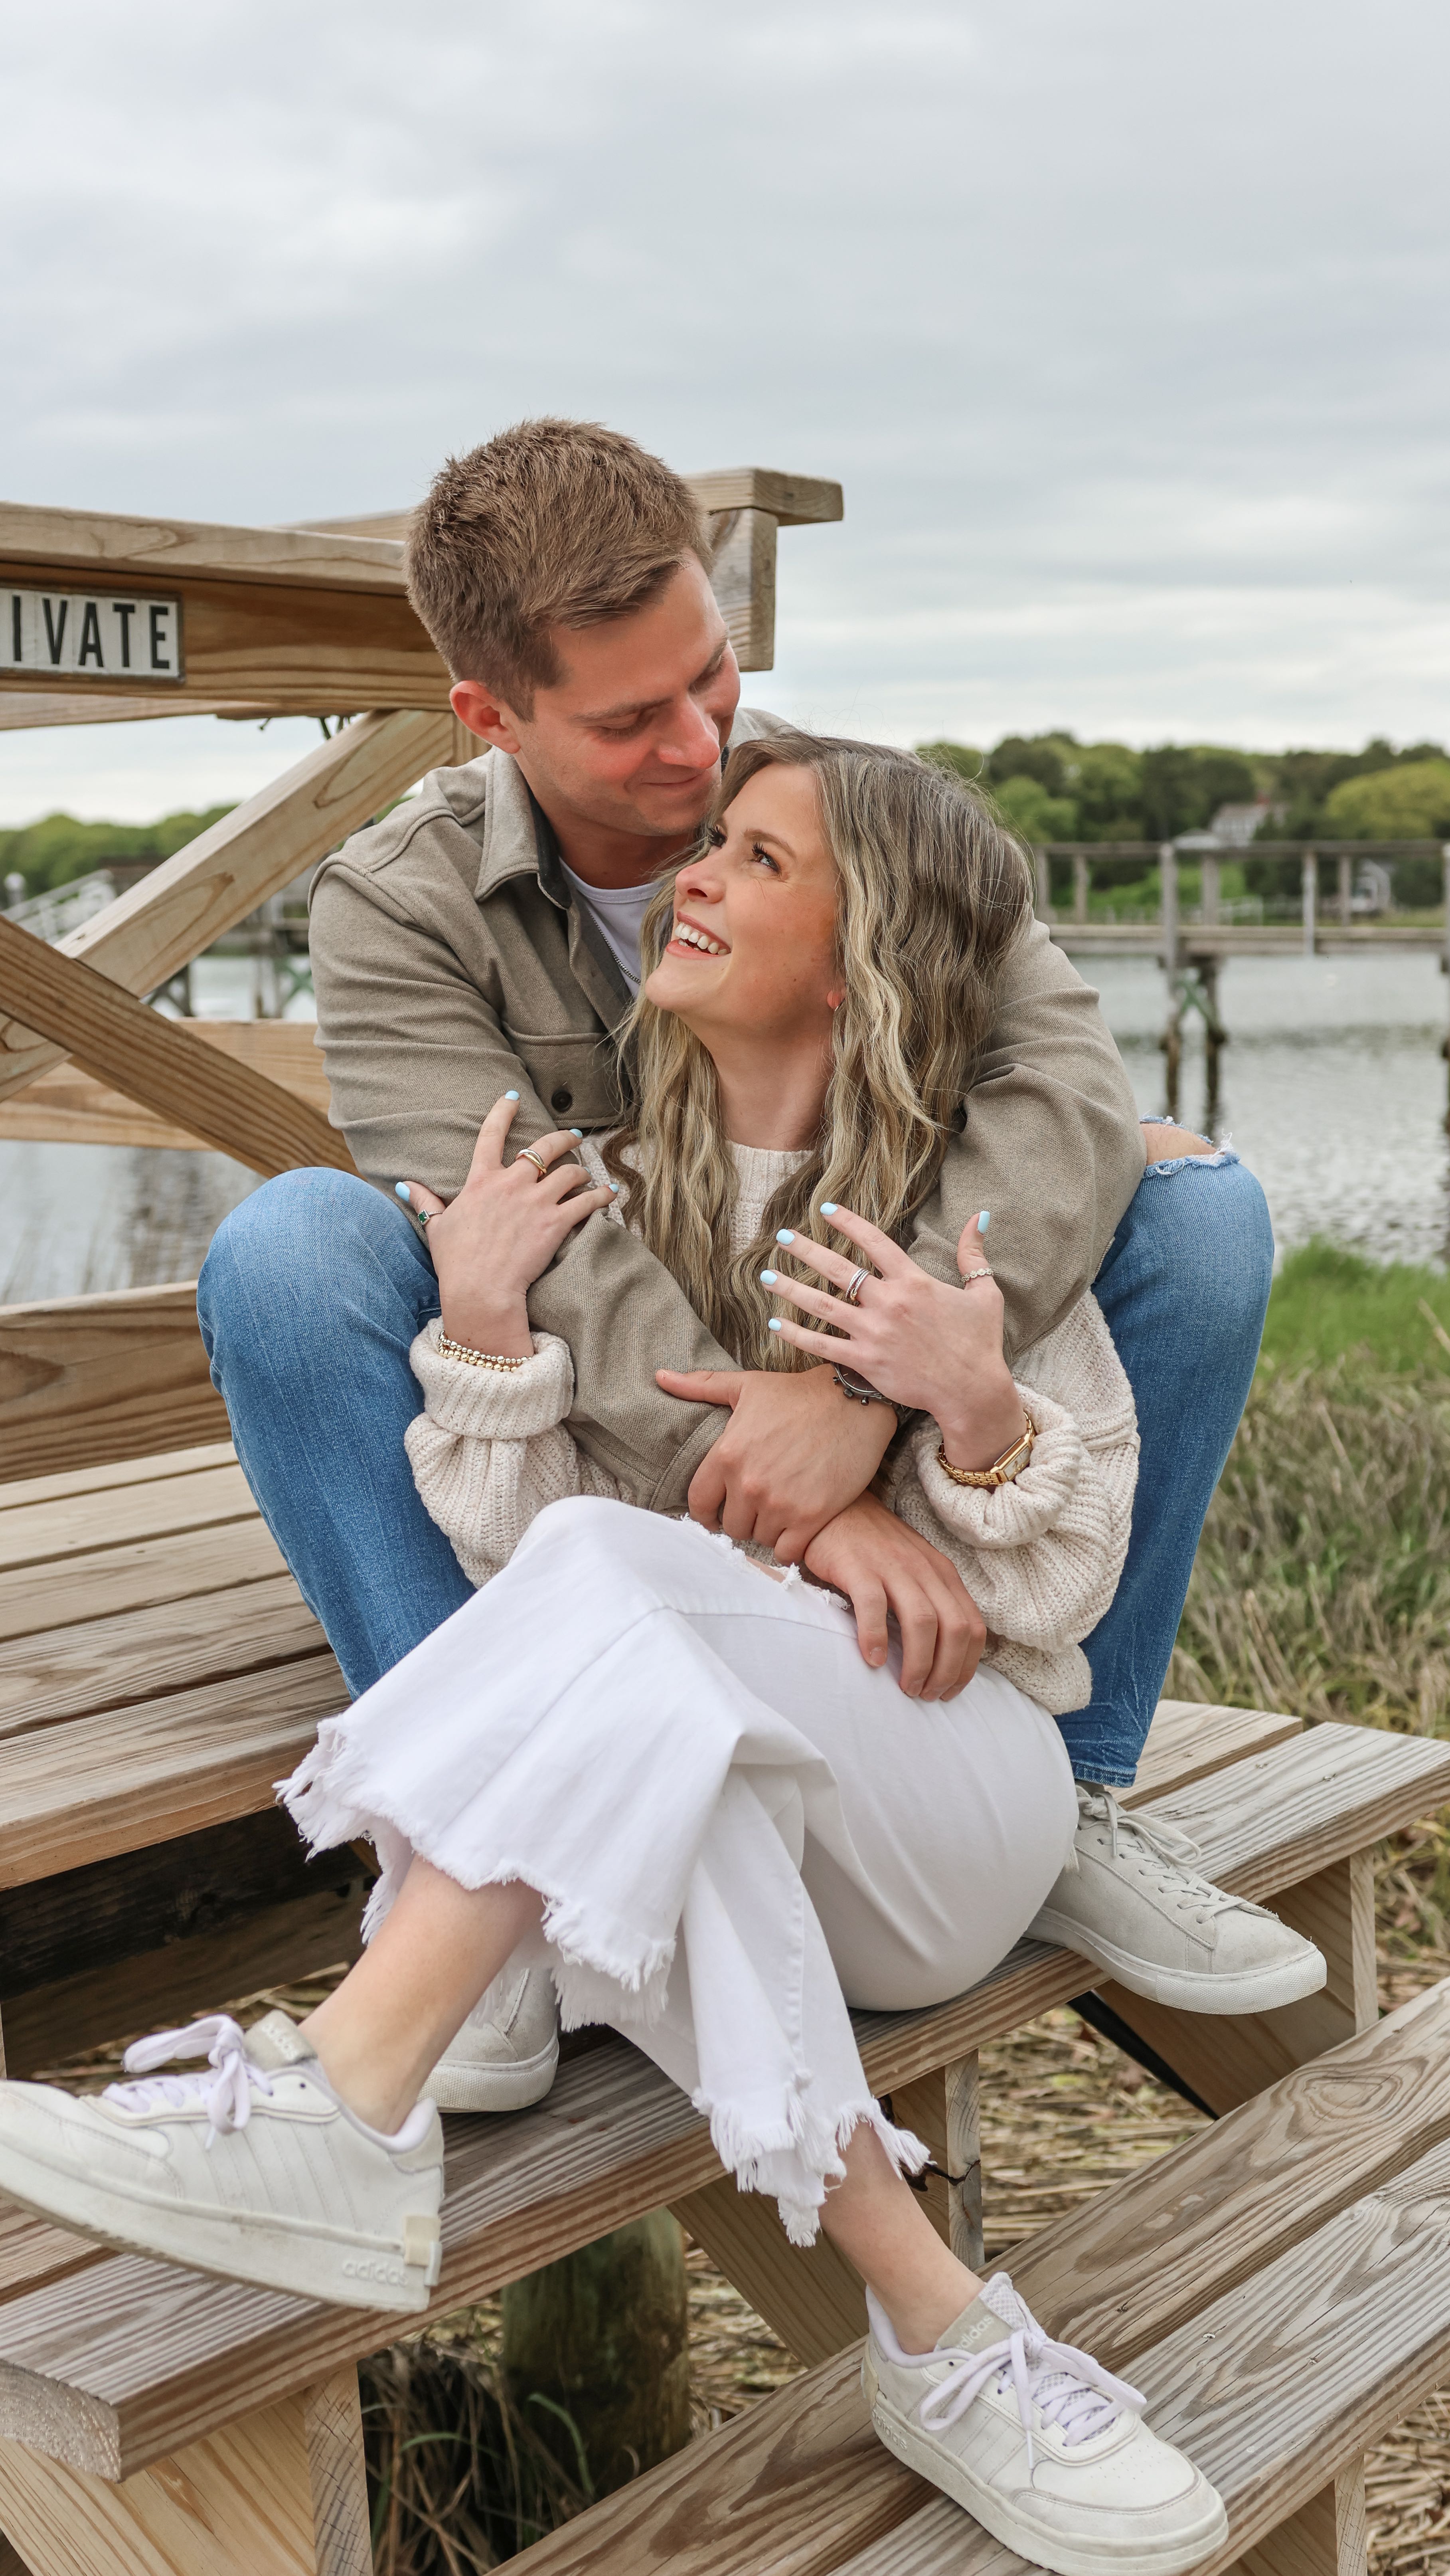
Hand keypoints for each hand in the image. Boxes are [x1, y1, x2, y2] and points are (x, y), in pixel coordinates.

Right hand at [400, 1094, 614, 1356]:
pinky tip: (610, 1193)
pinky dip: (602, 1195)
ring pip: (570, 1172)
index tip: (513, 1098)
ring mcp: (536, 1201)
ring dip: (582, 1170)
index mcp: (481, 1181)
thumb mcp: (437, 1228)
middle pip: (543, 1148)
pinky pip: (587, 1200)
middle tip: (572, 1136)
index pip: (490, 1135)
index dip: (502, 1112)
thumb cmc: (456, 1263)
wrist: (480, 1290)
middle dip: (562, 1137)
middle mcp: (511, 1184)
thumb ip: (425, 1201)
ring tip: (589, 1173)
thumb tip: (407, 1185)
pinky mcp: (556, 1222)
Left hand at [656, 1363, 894, 1559]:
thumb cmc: (799, 1393)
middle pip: (731, 1525)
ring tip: (780, 1511)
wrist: (854, 1402)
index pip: (699, 1503)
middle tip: (757, 1506)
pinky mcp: (811, 1517)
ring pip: (759, 1538)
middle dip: (741, 1517)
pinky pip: (787, 1551)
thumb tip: (660, 1377)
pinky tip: (797, 1527)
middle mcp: (749, 1483)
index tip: (715, 1512)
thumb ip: (701, 1386)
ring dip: (767, 1529)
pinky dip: (790, 1544)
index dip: (705, 1511)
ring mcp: (780, 1503)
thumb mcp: (747, 1386)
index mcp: (728, 1455)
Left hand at [762, 1206, 1026, 1474]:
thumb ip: (973, 1255)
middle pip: (838, 1269)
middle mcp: (888, 1302)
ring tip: (766, 1276)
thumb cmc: (979, 1343)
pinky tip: (775, 1325)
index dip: (848, 1222)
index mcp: (914, 1282)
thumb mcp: (984, 1294)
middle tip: (782, 1236)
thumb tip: (978, 1217)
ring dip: (790, 1289)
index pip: (874, 1241)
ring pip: (821, 1305)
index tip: (825, 1209)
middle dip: (806, 1249)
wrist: (972, 1390)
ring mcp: (873, 1333)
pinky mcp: (865, 1361)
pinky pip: (822, 1345)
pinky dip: (797, 1335)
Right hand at [803, 1492, 985, 1698]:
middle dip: (946, 1671)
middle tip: (927, 1695)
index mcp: (943, 1574)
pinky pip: (874, 1606)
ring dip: (918, 1663)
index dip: (967, 1666)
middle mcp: (925, 1570)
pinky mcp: (859, 1567)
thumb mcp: (916, 1571)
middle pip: (954, 1629)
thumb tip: (942, 1655)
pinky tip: (873, 1659)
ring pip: (923, 1622)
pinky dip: (877, 1637)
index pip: (973, 1627)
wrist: (836, 1510)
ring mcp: (893, 1567)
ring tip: (906, 1686)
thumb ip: (932, 1601)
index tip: (950, 1691)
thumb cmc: (875, 1548)